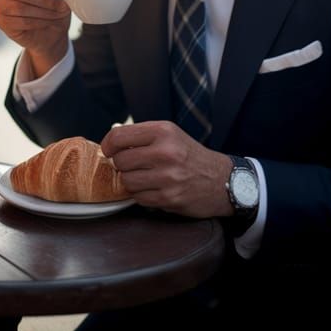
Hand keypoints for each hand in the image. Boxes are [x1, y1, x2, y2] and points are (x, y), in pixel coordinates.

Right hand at [0, 0, 70, 75]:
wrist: (53, 30)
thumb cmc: (55, 5)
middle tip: (62, 5)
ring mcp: (2, 5)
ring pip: (18, 7)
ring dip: (43, 12)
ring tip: (57, 14)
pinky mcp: (3, 22)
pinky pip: (19, 22)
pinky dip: (38, 22)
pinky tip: (46, 21)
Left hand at [101, 120, 233, 218]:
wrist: (222, 180)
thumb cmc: (190, 155)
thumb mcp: (170, 134)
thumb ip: (141, 135)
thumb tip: (110, 142)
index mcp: (163, 132)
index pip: (119, 136)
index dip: (108, 145)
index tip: (108, 150)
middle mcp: (165, 152)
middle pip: (120, 161)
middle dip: (122, 165)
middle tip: (132, 165)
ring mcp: (168, 177)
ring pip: (127, 181)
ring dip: (131, 181)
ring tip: (144, 177)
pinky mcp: (169, 198)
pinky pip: (139, 198)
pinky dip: (142, 195)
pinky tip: (154, 189)